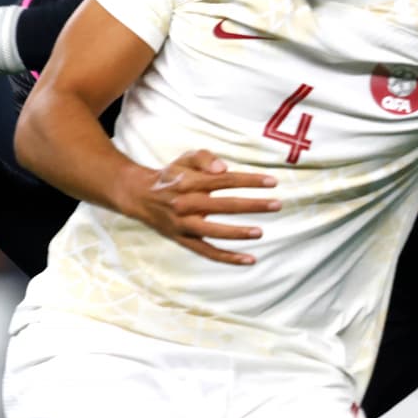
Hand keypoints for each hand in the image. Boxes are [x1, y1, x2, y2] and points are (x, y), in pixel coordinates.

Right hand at [128, 149, 280, 264]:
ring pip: (215, 232)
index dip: (250, 181)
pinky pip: (208, 252)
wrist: (140, 197)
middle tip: (277, 204)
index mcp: (189, 182)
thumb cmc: (170, 176)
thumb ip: (204, 158)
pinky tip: (249, 260)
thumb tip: (224, 169)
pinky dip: (228, 258)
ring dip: (239, 233)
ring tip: (261, 232)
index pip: (225, 181)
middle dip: (253, 205)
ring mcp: (185, 225)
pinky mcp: (184, 240)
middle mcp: (187, 204)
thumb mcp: (184, 159)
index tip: (272, 182)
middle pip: (225, 206)